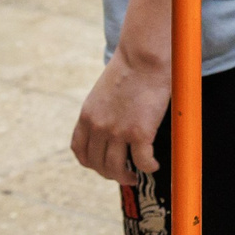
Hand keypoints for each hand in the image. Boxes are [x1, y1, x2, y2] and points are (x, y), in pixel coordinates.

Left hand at [70, 49, 170, 185]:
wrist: (144, 56)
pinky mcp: (139, 133)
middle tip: (124, 174)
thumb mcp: (104, 91)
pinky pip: (142, 162)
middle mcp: (98, 127)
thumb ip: (104, 110)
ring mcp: (118, 132)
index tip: (102, 165)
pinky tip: (154, 165)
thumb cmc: (131, 67)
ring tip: (136, 175)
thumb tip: (114, 122)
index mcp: (87, 116)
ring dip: (126, 177)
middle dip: (110, 174)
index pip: (80, 150)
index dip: (91, 163)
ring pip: (116, 169)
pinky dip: (148, 167)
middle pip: (97, 164)